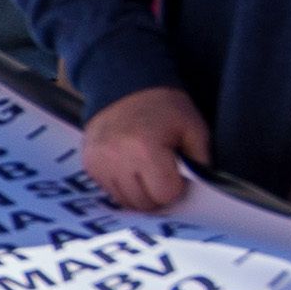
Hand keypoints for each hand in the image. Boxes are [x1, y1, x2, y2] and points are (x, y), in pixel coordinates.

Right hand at [78, 89, 212, 217]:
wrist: (125, 86)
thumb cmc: (164, 108)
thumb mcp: (194, 128)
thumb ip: (201, 161)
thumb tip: (197, 189)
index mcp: (146, 150)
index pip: (165, 195)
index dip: (176, 187)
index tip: (176, 173)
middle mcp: (117, 159)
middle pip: (144, 203)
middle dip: (157, 193)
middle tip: (162, 173)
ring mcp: (99, 163)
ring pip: (125, 201)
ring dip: (139, 193)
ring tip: (146, 171)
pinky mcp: (89, 164)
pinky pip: (110, 191)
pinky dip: (122, 186)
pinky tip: (129, 167)